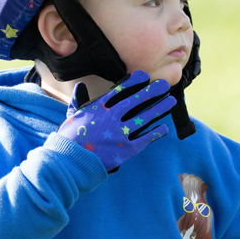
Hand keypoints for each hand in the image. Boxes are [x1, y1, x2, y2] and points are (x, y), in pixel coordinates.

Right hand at [58, 69, 176, 171]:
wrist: (71, 162)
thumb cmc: (69, 139)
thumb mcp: (72, 116)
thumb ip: (78, 101)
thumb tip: (80, 86)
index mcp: (98, 108)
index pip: (120, 90)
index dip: (134, 82)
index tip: (144, 76)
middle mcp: (111, 117)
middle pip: (136, 101)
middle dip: (152, 91)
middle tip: (165, 84)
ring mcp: (120, 133)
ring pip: (144, 117)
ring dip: (159, 108)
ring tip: (170, 101)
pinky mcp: (126, 149)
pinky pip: (145, 138)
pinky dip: (155, 133)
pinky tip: (163, 128)